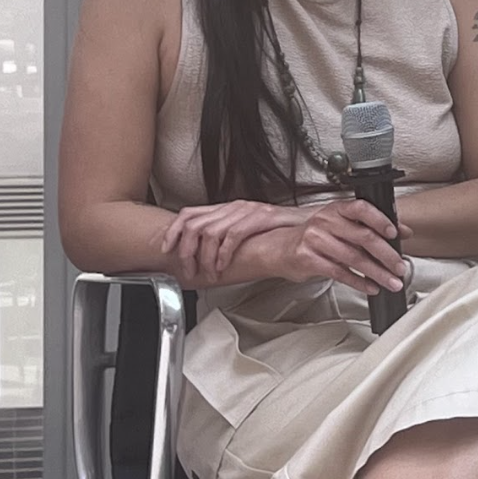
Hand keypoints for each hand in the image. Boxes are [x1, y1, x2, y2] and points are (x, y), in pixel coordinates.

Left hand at [162, 200, 311, 281]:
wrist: (310, 222)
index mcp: (227, 207)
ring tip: (208, 272)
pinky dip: (224, 254)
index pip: (188, 213)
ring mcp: (247, 211)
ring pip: (210, 233)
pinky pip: (233, 236)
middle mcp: (233, 206)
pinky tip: (224, 265)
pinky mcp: (260, 218)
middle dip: (187, 252)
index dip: (173, 231)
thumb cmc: (280, 229)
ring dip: (204, 257)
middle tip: (189, 270)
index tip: (167, 248)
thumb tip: (202, 252)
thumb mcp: (247, 229)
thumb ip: (226, 235)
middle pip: (195, 225)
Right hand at [266, 199, 412, 296]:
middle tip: (400, 267)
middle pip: (363, 237)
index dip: (381, 220)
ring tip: (391, 282)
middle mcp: (326, 222)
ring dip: (377, 273)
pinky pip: (340, 273)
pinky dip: (359, 282)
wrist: (278, 248)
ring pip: (354, 258)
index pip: (362, 209)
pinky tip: (371, 287)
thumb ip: (371, 225)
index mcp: (337, 209)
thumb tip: (404, 231)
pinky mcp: (309, 260)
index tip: (396, 234)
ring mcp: (315, 240)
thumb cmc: (314, 236)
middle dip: (386, 255)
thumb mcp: (341, 224)